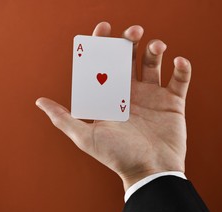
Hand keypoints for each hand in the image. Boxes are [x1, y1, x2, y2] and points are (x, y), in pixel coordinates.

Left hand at [36, 22, 190, 190]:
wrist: (150, 172)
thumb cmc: (118, 157)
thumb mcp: (87, 138)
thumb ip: (65, 119)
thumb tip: (40, 102)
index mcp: (111, 97)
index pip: (105, 64)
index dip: (102, 44)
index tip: (104, 28)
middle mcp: (132, 93)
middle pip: (129, 58)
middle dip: (129, 40)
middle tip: (133, 32)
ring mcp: (154, 96)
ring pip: (154, 64)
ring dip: (155, 50)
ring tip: (157, 47)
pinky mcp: (173, 103)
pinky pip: (180, 80)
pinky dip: (182, 68)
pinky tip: (179, 62)